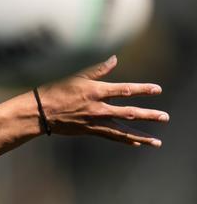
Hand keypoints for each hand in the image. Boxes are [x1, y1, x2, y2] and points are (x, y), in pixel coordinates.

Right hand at [38, 56, 167, 146]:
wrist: (39, 112)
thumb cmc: (54, 90)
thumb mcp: (75, 75)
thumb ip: (97, 70)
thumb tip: (114, 59)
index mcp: (96, 91)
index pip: (125, 90)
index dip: (143, 89)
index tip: (157, 89)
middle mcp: (98, 108)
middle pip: (129, 113)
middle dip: (148, 115)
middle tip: (165, 117)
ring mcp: (94, 121)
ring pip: (122, 130)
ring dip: (141, 136)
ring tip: (156, 141)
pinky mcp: (89, 131)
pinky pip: (110, 137)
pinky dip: (124, 140)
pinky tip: (136, 144)